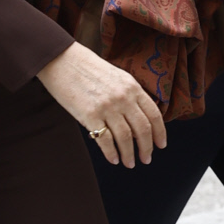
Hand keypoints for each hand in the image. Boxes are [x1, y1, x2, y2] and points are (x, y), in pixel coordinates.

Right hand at [36, 41, 166, 166]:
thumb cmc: (88, 69)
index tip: (161, 145)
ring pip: (126, 138)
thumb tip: (138, 120)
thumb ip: (129, 95)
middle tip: (146, 159)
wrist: (62, 60)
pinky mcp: (90, 115)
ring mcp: (107, 107)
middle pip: (142, 130)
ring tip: (129, 163)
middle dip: (147, 148)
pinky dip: (111, 153)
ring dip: (129, 155)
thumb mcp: (117, 77)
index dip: (160, 133)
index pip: (154, 114)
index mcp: (132, 87)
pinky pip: (105, 140)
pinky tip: (113, 159)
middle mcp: (123, 98)